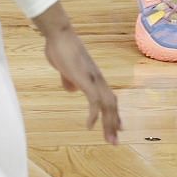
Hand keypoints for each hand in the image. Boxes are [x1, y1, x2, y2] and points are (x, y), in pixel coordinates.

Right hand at [39, 20, 120, 143]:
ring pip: (107, 104)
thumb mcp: (65, 69)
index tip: (117, 128)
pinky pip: (93, 100)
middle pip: (112, 104)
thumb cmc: (61, 49)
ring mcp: (93, 79)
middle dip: (113, 124)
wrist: (59, 34)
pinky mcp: (85, 79)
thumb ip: (69, 79)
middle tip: (114, 141)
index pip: (109, 99)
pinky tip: (90, 126)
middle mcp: (98, 80)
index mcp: (94, 78)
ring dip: (109, 123)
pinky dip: (94, 114)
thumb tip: (70, 89)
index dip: (113, 114)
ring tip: (109, 139)